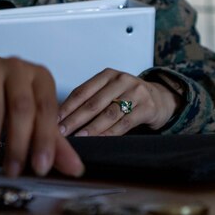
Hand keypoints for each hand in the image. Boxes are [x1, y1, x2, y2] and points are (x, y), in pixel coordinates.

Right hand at [0, 56, 83, 177]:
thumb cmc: (12, 98)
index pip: (46, 109)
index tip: (41, 168)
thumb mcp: (36, 115)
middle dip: (17, 145)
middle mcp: (17, 69)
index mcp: (41, 78)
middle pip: (21, 108)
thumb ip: (54, 143)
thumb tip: (75, 169)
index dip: (44, 140)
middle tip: (13, 171)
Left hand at [57, 69, 177, 136]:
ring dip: (91, 128)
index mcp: (107, 75)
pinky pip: (124, 123)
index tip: (54, 120)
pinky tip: (99, 140)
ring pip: (108, 113)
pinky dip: (110, 133)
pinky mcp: (147, 107)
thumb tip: (63, 118)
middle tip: (60, 132)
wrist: (161, 99)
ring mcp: (135, 93)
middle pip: (93, 102)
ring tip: (78, 138)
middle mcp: (121, 80)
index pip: (82, 91)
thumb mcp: (111, 91)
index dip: (66, 107)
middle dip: (74, 119)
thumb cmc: (129, 97)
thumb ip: (91, 99)